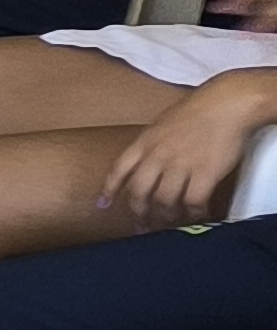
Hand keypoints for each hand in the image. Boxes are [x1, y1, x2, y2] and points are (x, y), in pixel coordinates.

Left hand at [96, 76, 276, 223]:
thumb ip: (152, 144)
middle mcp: (157, 155)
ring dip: (166, 217)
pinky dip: (193, 213)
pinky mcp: (205, 173)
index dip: (109, 190)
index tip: (103, 205)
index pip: (118, 169)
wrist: (226, 105)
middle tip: (144, 225)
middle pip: (138, 192)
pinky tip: (198, 216)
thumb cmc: (197, 111)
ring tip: (170, 224)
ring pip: (164, 201)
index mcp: (144, 142)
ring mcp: (180, 165)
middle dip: (139, 212)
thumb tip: (147, 162)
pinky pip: (192, 202)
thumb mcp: (162, 124)